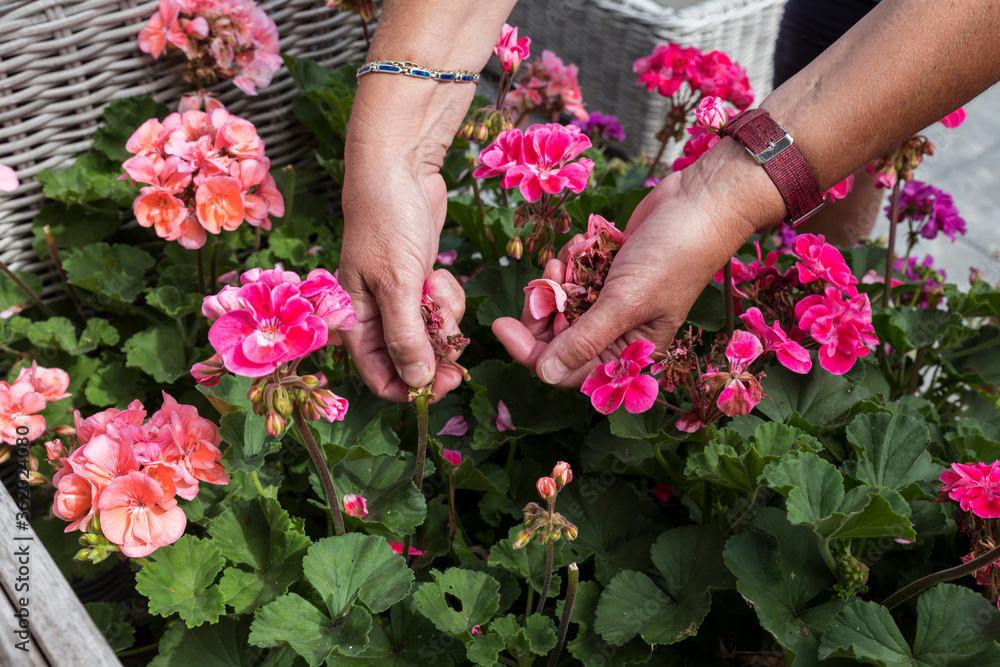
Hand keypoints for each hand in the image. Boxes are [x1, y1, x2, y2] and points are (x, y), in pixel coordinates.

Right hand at [339, 76, 472, 401]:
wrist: (399, 169)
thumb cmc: (386, 221)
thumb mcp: (396, 284)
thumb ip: (405, 337)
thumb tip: (416, 384)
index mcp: (354, 324)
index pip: (380, 378)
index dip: (411, 388)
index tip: (445, 385)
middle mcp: (374, 318)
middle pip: (411, 362)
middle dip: (434, 349)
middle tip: (452, 335)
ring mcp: (399, 301)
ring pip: (431, 337)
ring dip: (443, 319)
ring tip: (435, 284)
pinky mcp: (421, 284)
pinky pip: (441, 310)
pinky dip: (447, 297)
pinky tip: (439, 273)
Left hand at [493, 143, 768, 385]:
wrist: (701, 201)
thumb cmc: (673, 256)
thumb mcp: (624, 303)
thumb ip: (583, 341)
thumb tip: (545, 375)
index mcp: (631, 353)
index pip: (568, 370)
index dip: (532, 353)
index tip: (502, 326)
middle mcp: (620, 333)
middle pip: (558, 340)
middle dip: (542, 311)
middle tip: (539, 281)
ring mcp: (613, 301)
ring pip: (561, 306)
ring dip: (556, 281)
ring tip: (562, 258)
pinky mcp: (608, 272)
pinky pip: (573, 276)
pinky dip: (570, 261)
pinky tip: (580, 242)